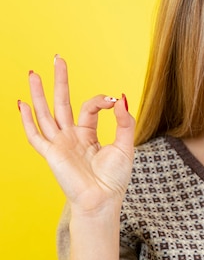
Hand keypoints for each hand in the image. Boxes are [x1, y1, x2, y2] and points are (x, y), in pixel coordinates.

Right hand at [19, 56, 135, 213]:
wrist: (103, 201)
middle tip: (57, 58)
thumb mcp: (125, 147)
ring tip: (33, 73)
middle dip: (59, 81)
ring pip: (45, 114)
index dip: (100, 100)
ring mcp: (59, 144)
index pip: (88, 107)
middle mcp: (70, 136)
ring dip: (39, 94)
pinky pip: (35, 136)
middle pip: (62, 103)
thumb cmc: (114, 180)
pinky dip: (27, 121)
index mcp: (87, 134)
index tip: (113, 101)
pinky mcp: (51, 154)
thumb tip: (121, 99)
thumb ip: (124, 123)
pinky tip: (21, 104)